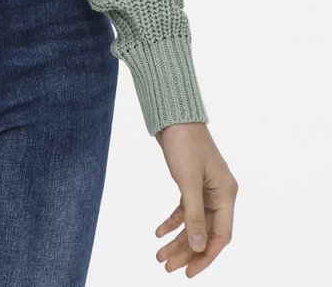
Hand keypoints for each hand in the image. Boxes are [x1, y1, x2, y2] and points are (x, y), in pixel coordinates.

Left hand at [153, 121, 237, 276]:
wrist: (173, 115)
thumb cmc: (185, 143)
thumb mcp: (188, 181)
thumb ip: (194, 215)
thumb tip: (200, 247)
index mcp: (226, 194)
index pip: (221, 235)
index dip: (206, 256)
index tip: (189, 272)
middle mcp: (219, 193)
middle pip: (206, 232)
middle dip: (187, 251)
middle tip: (167, 266)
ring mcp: (206, 188)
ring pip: (194, 223)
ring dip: (178, 239)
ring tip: (160, 255)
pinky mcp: (192, 182)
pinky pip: (185, 209)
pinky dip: (173, 221)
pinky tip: (159, 232)